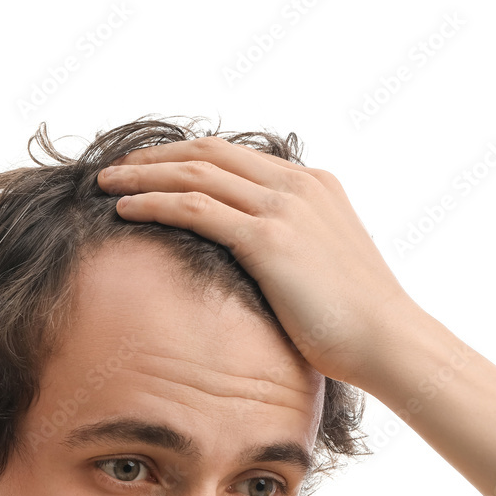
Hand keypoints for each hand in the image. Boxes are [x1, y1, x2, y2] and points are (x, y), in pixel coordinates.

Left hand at [96, 136, 414, 385]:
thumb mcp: (320, 256)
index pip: (230, 154)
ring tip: (106, 183)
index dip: (180, 155)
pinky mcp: (269, 239)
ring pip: (195, 175)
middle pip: (206, 154)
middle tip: (114, 168)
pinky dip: (154, 203)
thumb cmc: (352, 314)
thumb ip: (285, 234)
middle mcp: (296, 184)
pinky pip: (195, 209)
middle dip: (153, 157)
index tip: (145, 165)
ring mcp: (283, 208)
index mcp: (310, 182)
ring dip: (143, 175)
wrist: (388, 341)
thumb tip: (239, 244)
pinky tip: (125, 210)